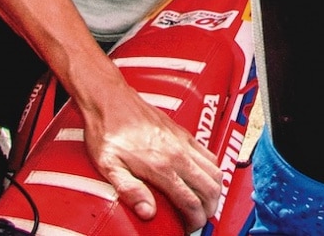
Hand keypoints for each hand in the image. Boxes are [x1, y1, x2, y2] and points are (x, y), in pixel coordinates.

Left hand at [81, 81, 221, 224]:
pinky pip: (208, 154)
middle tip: (198, 220)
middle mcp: (178, 153)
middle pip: (210, 187)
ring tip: (204, 204)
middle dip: (209, 208)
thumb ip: (131, 191)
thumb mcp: (110, 167)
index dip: (194, 220)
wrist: (111, 101)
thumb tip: (147, 212)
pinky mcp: (183, 133)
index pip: (191, 201)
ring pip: (214, 170)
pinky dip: (212, 170)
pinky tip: (202, 178)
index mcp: (162, 166)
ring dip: (214, 190)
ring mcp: (183, 141)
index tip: (189, 229)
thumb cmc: (108, 132)